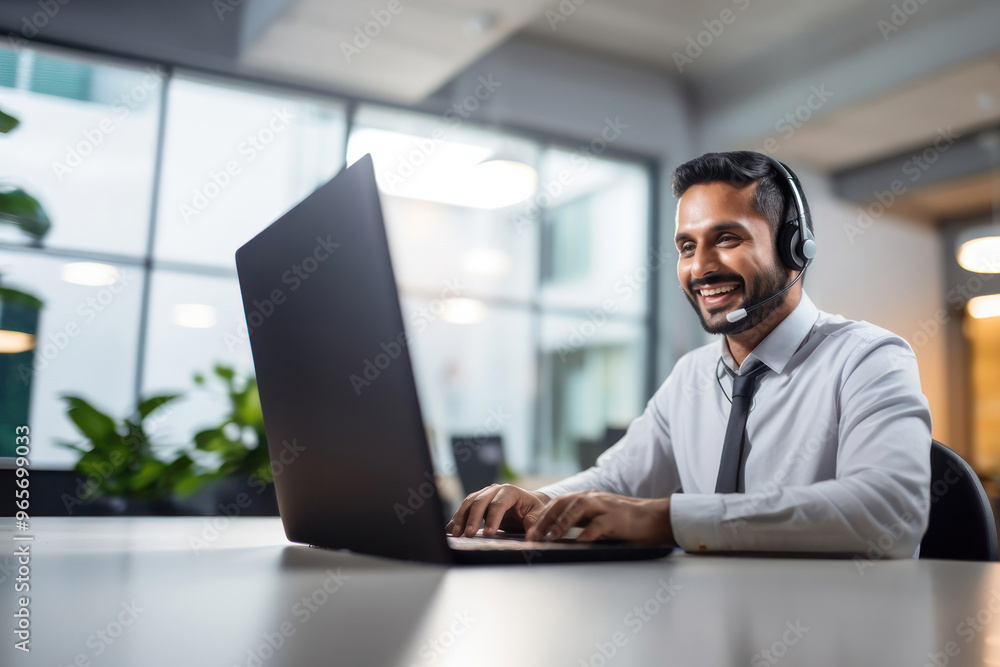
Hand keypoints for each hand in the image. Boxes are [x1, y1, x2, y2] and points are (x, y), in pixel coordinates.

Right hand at [446, 484, 550, 537]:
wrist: (527, 504)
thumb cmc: (533, 509)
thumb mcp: (539, 514)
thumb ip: (534, 523)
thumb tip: (531, 536)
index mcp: (510, 491)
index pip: (498, 504)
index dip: (492, 519)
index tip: (489, 534)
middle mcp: (494, 490)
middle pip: (480, 502)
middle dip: (473, 519)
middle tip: (468, 535)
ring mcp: (484, 494)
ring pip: (469, 503)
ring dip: (460, 518)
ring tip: (456, 534)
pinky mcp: (477, 502)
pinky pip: (464, 508)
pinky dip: (457, 518)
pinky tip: (450, 529)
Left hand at [525, 490, 674, 544]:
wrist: (656, 518)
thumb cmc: (626, 522)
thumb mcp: (599, 519)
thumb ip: (581, 523)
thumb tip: (557, 536)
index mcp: (587, 497)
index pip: (558, 503)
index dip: (542, 516)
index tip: (530, 532)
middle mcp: (593, 498)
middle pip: (562, 504)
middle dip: (544, 520)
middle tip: (532, 537)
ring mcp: (605, 506)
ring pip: (576, 509)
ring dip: (559, 524)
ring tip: (548, 538)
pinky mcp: (617, 518)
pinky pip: (597, 525)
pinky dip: (585, 534)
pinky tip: (576, 543)